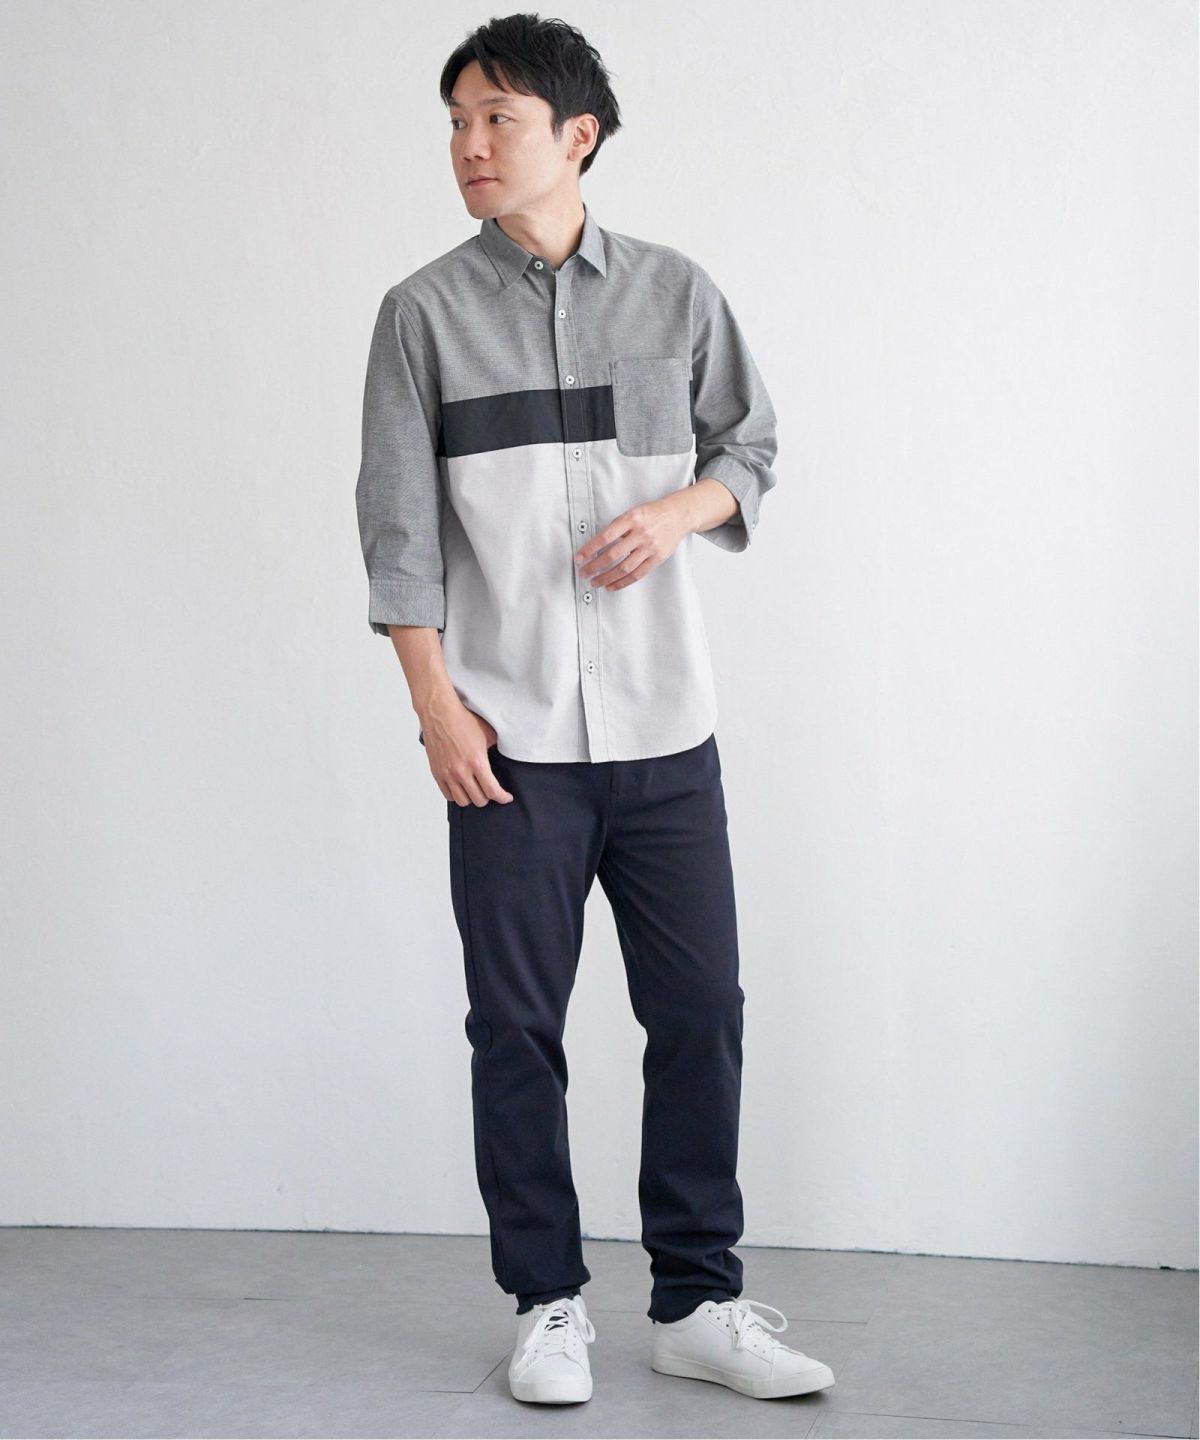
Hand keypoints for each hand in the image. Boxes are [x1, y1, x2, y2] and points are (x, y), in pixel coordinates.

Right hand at [423, 704, 514, 807]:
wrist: (439, 713)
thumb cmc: (462, 720)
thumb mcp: (487, 733)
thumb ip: (496, 749)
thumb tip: (503, 755)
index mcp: (477, 762)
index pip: (492, 791)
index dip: (502, 798)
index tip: (506, 797)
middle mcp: (461, 771)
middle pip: (479, 800)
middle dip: (488, 797)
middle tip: (491, 790)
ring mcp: (447, 774)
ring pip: (463, 801)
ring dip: (472, 798)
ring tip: (476, 790)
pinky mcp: (437, 773)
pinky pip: (448, 795)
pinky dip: (457, 795)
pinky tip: (462, 788)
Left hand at [573, 492, 691, 588]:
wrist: (677, 515)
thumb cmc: (653, 514)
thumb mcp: (633, 513)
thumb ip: (617, 527)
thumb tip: (598, 544)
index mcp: (631, 519)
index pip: (605, 537)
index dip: (590, 549)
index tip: (579, 558)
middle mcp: (640, 534)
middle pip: (613, 555)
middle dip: (595, 566)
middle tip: (584, 573)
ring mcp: (650, 547)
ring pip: (624, 568)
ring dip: (607, 578)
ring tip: (595, 582)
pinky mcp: (657, 558)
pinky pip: (637, 574)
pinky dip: (623, 582)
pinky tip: (612, 586)